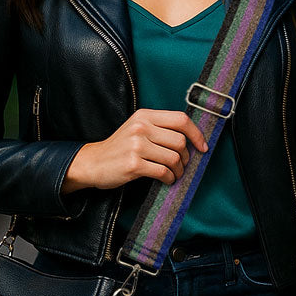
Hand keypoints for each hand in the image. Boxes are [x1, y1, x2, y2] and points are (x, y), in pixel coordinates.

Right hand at [61, 109, 207, 192]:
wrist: (92, 162)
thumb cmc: (119, 148)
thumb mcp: (137, 129)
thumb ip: (159, 128)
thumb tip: (191, 139)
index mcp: (144, 116)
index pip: (181, 120)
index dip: (196, 134)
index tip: (202, 147)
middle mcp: (141, 127)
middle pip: (180, 141)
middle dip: (186, 157)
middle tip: (182, 164)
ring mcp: (136, 146)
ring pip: (174, 158)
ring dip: (178, 170)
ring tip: (174, 174)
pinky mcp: (133, 164)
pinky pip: (163, 172)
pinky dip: (169, 179)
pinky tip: (166, 180)